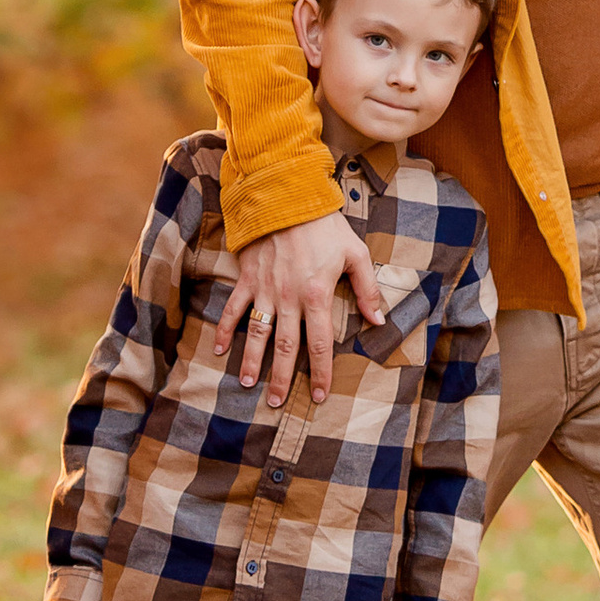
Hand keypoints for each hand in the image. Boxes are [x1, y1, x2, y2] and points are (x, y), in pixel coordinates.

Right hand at [221, 210, 381, 410]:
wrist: (287, 196)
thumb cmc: (325, 225)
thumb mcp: (356, 253)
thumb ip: (367, 289)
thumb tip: (378, 321)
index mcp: (317, 295)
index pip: (320, 344)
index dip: (321, 372)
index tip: (320, 395)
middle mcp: (288, 298)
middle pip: (286, 347)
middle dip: (282, 378)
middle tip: (277, 403)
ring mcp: (264, 289)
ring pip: (256, 334)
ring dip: (251, 361)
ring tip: (248, 384)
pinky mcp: (247, 278)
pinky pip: (234, 309)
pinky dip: (225, 330)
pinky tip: (220, 350)